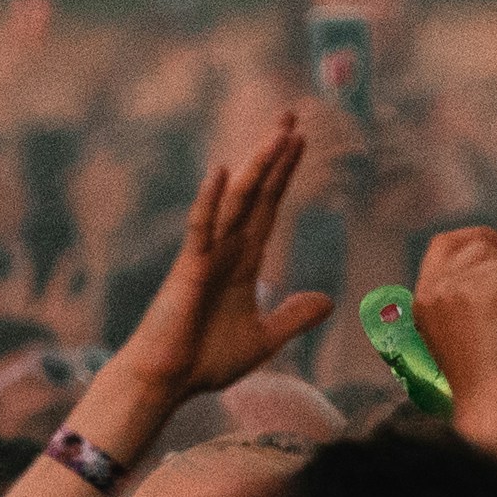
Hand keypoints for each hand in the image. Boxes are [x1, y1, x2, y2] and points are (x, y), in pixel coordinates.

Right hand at [99, 110, 330, 437]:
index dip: (285, 174)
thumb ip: (292, 317)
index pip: (269, 207)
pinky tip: (223, 172)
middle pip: (256, 192)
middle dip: (274, 154)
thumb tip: (327, 300)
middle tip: (292, 114)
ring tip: (278, 134)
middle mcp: (225, 248)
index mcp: (242, 260)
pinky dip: (211, 200)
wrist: (169, 382)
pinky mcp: (188, 269)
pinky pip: (201, 228)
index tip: (301, 139)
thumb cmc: (205, 360)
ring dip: (257, 167)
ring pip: (235, 202)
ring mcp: (206, 254)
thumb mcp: (264, 338)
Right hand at [397, 225, 496, 467]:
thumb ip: (484, 288)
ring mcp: (451, 290)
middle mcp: (431, 290)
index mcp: (422, 300)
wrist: (490, 405)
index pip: (443, 244)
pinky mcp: (477, 293)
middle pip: (474, 246)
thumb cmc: (489, 377)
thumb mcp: (475, 326)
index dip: (475, 234)